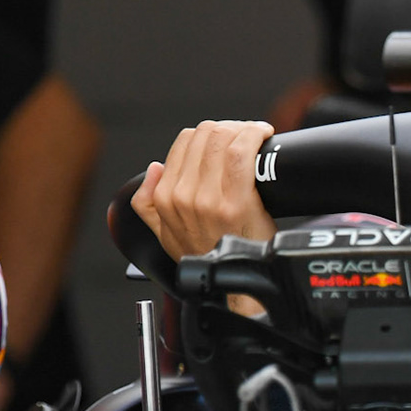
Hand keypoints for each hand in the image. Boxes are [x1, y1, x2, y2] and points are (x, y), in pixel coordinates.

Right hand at [132, 120, 276, 262]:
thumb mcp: (164, 235)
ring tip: (255, 135)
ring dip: (243, 129)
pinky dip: (253, 136)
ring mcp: (208, 198)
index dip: (211, 133)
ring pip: (222, 138)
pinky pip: (242, 153)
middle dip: (229, 128)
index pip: (185, 141)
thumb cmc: (208, 257)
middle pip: (205, 135)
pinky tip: (263, 136)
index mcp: (164, 198)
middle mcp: (182, 195)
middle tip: (246, 135)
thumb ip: (147, 203)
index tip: (229, 136)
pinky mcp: (235, 202)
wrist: (234, 282)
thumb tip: (155, 169)